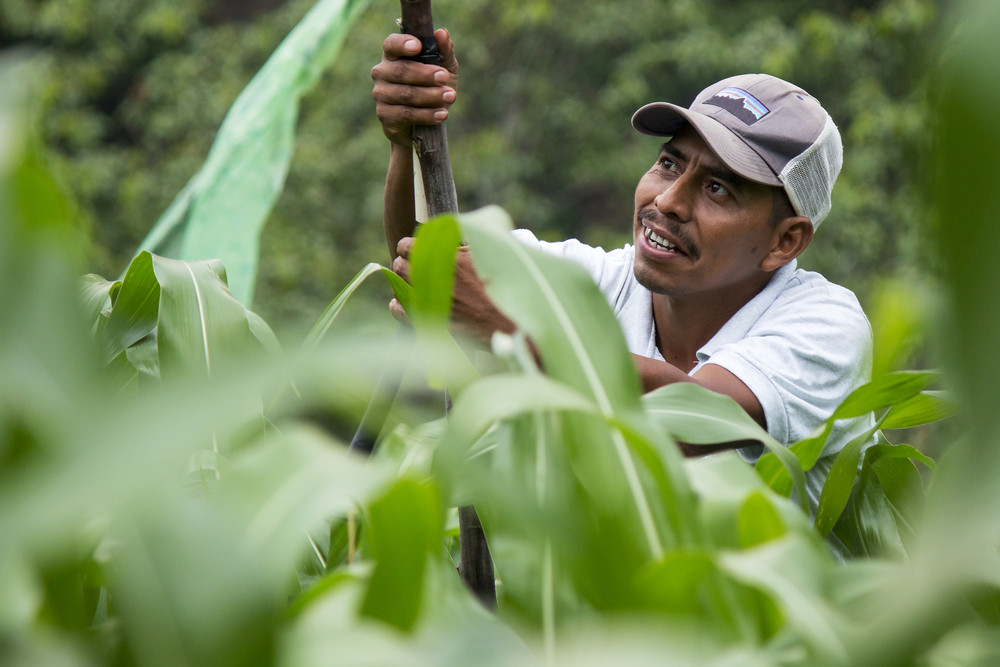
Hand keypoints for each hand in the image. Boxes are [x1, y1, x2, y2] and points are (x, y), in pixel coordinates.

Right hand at [371, 28, 458, 146]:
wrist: (424, 122)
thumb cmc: (432, 87)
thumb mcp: (444, 68)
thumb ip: (444, 51)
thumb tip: (442, 33)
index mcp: (393, 55)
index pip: (391, 44)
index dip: (403, 44)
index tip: (418, 46)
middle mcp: (382, 72)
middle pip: (401, 71)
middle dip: (425, 74)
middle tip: (444, 77)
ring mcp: (381, 94)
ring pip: (405, 94)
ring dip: (431, 96)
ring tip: (450, 97)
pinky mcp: (385, 116)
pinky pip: (406, 114)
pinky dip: (426, 115)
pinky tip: (442, 114)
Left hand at [390, 237, 515, 342]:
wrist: (509, 323)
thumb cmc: (504, 286)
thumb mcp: (488, 254)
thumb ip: (466, 240)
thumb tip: (454, 230)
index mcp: (445, 258)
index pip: (407, 246)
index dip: (407, 246)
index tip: (411, 248)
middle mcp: (434, 279)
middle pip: (400, 266)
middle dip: (403, 264)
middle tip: (411, 266)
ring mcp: (429, 301)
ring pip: (398, 287)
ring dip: (401, 283)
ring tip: (408, 283)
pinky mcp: (428, 322)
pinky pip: (400, 311)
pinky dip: (398, 306)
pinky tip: (401, 303)